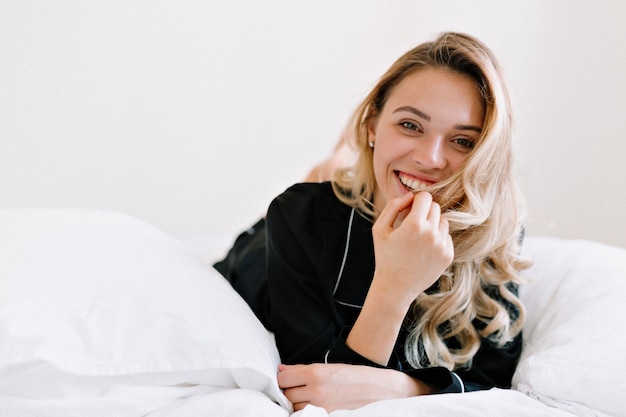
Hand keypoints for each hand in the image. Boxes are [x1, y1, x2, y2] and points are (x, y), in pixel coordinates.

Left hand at [277, 363, 432, 411]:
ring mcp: (321, 407)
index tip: (288, 380)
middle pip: (287, 395)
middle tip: (299, 389)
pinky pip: (308, 416)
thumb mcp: (330, 367)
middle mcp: (316, 390)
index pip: (283, 379)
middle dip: (290, 392)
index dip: (283, 379)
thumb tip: (282, 370)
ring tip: (310, 398)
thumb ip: (303, 369)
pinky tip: (314, 407)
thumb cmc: (356, 377)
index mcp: (316, 372)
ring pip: (295, 408)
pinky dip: (307, 412)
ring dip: (298, 404)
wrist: (381, 390)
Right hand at [371, 191, 453, 307]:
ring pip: (443, 221)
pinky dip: (437, 238)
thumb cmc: (385, 256)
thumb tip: (410, 195)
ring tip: (418, 238)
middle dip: (424, 211)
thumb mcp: (380, 229)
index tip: (409, 209)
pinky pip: (446, 236)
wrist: (396, 287)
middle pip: (435, 207)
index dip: (416, 200)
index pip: (425, 197)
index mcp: (414, 224)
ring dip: (432, 224)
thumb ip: (393, 206)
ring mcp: (442, 245)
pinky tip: (424, 249)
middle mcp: (431, 233)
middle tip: (412, 224)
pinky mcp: (448, 255)